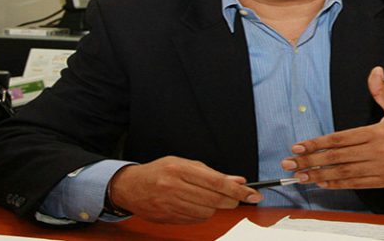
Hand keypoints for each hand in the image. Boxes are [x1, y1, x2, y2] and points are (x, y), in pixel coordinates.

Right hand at [108, 156, 261, 223]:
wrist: (130, 187)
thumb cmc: (159, 171)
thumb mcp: (184, 163)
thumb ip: (211, 173)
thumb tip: (237, 180)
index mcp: (179, 169)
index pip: (216, 182)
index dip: (238, 189)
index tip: (253, 194)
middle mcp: (174, 187)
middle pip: (214, 199)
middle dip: (232, 199)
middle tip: (241, 197)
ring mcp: (170, 204)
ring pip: (207, 211)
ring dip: (216, 206)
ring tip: (211, 198)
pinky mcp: (169, 218)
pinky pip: (196, 219)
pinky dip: (203, 214)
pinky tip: (198, 205)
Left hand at [281, 66, 383, 188]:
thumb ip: (382, 91)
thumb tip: (374, 71)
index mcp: (378, 132)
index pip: (341, 138)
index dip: (318, 143)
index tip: (300, 146)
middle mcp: (378, 152)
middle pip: (338, 157)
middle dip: (312, 160)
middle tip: (291, 163)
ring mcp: (383, 169)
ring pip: (346, 173)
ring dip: (321, 175)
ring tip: (302, 176)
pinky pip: (359, 184)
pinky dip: (340, 184)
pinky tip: (325, 183)